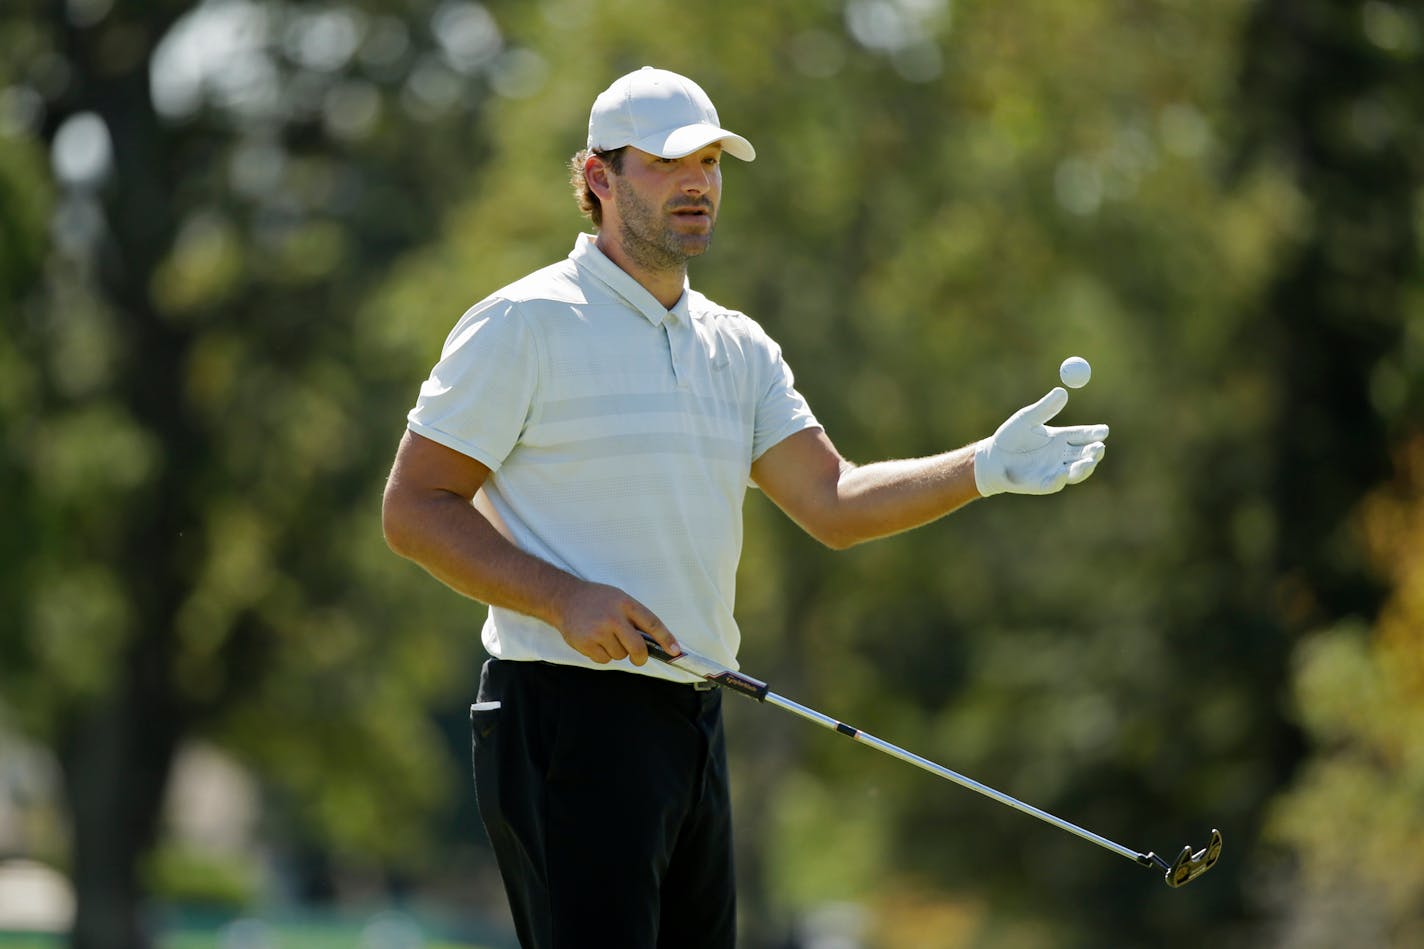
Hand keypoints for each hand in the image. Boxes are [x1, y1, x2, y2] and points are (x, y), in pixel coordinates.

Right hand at [552, 581, 680, 665]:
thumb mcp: (619, 599)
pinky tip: (595, 642)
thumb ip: (635, 618)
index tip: (675, 652)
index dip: (666, 639)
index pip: (652, 623)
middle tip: (639, 658)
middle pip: (637, 647)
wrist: (565, 599)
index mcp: (625, 603)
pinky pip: (604, 660)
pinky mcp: (585, 643)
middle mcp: (613, 617)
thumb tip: (655, 643)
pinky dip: (603, 656)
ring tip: (605, 637)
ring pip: (620, 655)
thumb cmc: (597, 600)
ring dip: (617, 652)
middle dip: (641, 657)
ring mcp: (598, 631)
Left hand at [973, 387, 1108, 496]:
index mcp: (1061, 437)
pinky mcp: (1043, 484)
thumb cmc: (1010, 437)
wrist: (992, 458)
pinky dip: (1060, 479)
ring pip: (1076, 471)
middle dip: (1095, 452)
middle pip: (1086, 454)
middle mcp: (1062, 455)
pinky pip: (1055, 483)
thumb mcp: (1027, 419)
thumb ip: (1044, 408)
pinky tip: (1063, 473)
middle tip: (1100, 447)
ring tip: (1088, 460)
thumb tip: (1062, 391)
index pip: (1084, 435)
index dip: (1095, 434)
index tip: (1104, 431)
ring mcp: (1055, 470)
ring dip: (1084, 467)